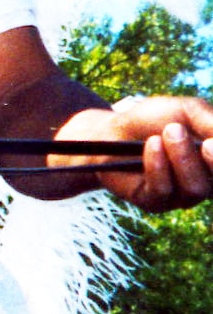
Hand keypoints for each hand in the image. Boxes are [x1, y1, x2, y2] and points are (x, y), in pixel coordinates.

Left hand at [57, 98, 212, 211]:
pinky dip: (158, 164)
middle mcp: (205, 181)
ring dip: (182, 157)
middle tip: (203, 143)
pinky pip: (163, 190)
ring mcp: (181, 195)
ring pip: (195, 188)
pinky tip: (151, 145)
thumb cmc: (151, 120)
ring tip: (166, 132)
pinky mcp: (155, 202)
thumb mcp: (186, 111)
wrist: (110, 130)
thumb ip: (211, 122)